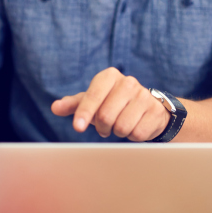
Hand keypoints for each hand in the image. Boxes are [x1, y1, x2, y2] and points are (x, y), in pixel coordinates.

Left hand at [50, 67, 169, 140]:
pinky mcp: (156, 111)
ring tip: (120, 125)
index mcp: (109, 76)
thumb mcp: (93, 102)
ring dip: (117, 132)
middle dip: (102, 127)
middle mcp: (128, 82)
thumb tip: (55, 107)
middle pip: (106, 116)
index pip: (93, 96)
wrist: (148, 108)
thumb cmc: (113, 104)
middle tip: (104, 127)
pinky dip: (132, 135)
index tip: (77, 127)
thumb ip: (74, 104)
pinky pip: (137, 133)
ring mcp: (144, 96)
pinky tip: (135, 126)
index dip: (84, 113)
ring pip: (121, 126)